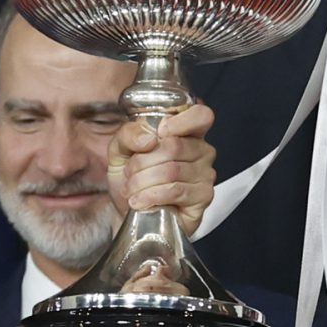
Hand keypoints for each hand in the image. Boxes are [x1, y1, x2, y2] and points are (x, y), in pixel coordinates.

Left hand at [106, 101, 217, 235]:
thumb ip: (129, 134)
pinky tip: (140, 201)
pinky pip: (176, 191)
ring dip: (142, 182)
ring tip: (133, 190)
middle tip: (130, 174)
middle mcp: (202, 150)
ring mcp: (206, 174)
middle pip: (173, 146)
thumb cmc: (131, 178)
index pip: (200, 115)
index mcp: (187, 131)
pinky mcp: (203, 197)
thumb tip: (149, 138)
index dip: (177, 122)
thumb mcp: (120, 149)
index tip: (157, 134)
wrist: (129, 211)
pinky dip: (151, 196)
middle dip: (142, 162)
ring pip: (171, 171)